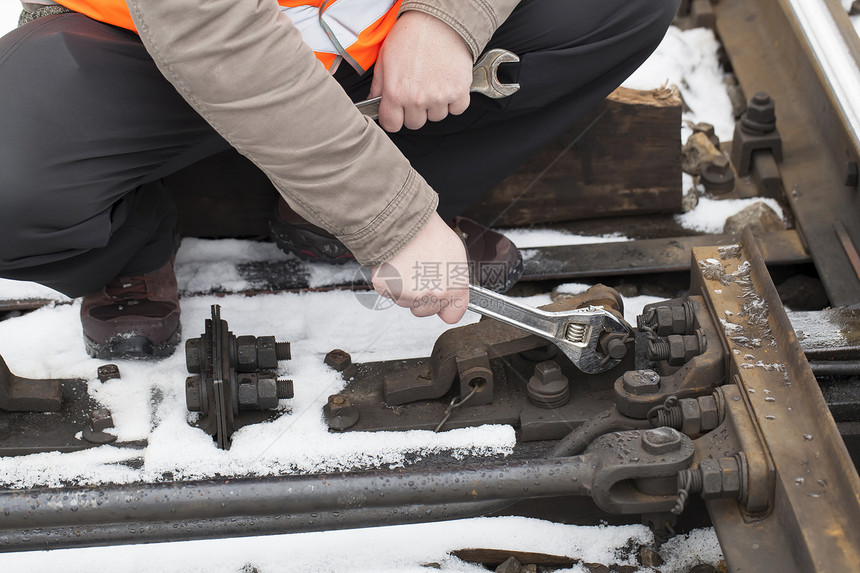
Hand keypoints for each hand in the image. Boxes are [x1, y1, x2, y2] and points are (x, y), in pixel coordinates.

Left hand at [369, 11, 472, 131]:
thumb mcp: (385, 57)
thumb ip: (379, 85)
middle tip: (417, 91)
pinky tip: (447, 85)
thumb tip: (373, 101)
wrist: (439, 19)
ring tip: (433, 83)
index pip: (392, 125)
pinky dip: (454, 101)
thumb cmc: (411, 34)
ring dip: (435, 105)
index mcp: (396, 92)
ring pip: (436, 117)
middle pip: (415, 123)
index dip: (393, 118)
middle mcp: (417, 98)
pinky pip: (457, 109)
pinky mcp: (459, 91)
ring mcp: (440, 97)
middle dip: (414, 111)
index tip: (396, 111)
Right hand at [371, 212, 468, 323]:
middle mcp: (430, 296)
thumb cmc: (430, 234)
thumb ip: (457, 285)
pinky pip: (389, 293)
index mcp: (451, 289)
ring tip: (410, 264)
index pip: (452, 316)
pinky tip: (398, 265)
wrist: (405, 221)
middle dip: (423, 296)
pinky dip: (391, 282)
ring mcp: (407, 294)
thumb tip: (453, 299)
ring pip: (406, 302)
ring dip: (406, 288)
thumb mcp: (457, 258)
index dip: (447, 306)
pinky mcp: (386, 288)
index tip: (443, 298)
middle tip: (422, 272)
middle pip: (425, 310)